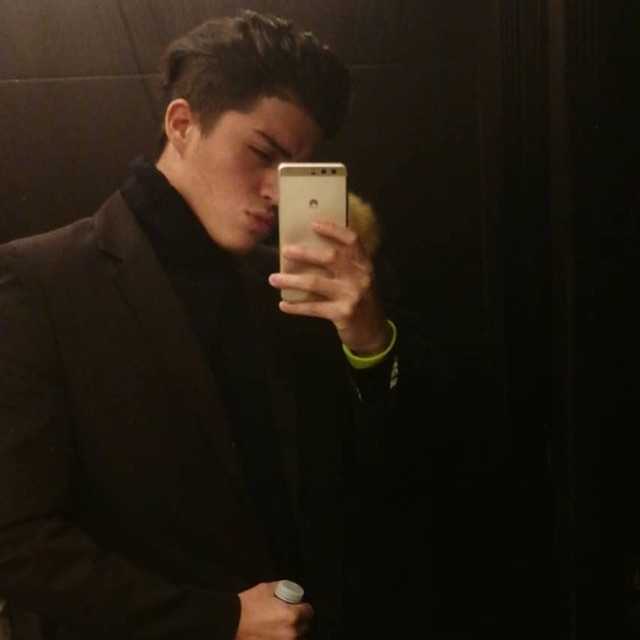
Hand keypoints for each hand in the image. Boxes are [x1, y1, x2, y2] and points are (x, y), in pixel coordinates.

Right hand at [235, 581, 313, 639]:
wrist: (231, 622)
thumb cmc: (249, 604)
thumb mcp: (267, 588)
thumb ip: (282, 588)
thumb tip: (289, 591)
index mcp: (292, 616)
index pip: (308, 612)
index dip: (303, 607)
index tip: (298, 606)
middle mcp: (291, 633)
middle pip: (304, 627)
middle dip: (298, 621)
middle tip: (289, 616)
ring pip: (295, 638)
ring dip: (291, 632)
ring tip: (279, 625)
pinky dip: (281, 637)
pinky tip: (273, 633)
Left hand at [268, 221, 390, 354]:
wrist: (373, 333)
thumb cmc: (361, 302)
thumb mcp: (360, 280)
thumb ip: (344, 266)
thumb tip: (308, 251)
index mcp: (364, 264)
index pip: (352, 240)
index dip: (333, 229)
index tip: (313, 224)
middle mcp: (360, 277)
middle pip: (330, 257)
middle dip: (305, 253)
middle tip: (285, 252)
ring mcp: (352, 295)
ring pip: (315, 283)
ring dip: (291, 280)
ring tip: (273, 279)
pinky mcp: (343, 313)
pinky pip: (313, 308)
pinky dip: (296, 307)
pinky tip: (283, 305)